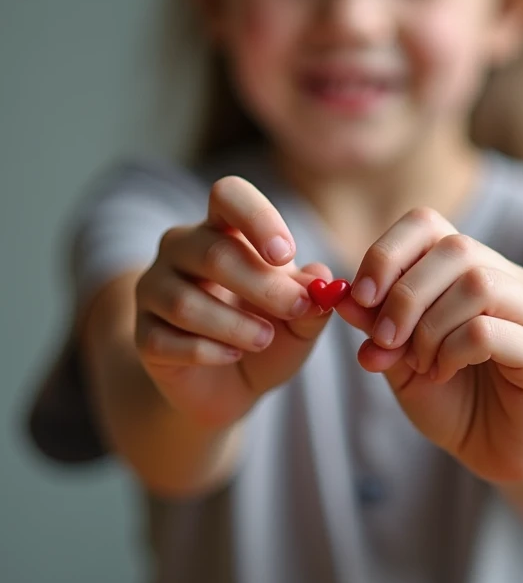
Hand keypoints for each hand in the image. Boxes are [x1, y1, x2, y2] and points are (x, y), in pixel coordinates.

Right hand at [135, 176, 330, 429]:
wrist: (232, 387)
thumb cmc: (268, 334)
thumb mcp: (300, 319)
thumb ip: (311, 297)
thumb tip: (320, 277)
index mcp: (221, 228)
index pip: (228, 195)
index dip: (257, 218)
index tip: (285, 255)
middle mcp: (181, 249)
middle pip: (213, 253)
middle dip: (262, 285)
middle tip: (296, 309)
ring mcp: (154, 290)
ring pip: (185, 301)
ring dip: (234, 325)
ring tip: (264, 339)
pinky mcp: (143, 336)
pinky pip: (166, 340)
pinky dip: (206, 351)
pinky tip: (233, 357)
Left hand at [336, 208, 522, 483]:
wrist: (497, 452)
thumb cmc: (451, 398)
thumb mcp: (399, 359)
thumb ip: (376, 325)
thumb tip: (342, 295)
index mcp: (471, 267)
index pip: (427, 222)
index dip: (387, 252)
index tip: (361, 297)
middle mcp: (509, 278)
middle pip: (455, 248)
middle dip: (405, 294)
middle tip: (385, 339)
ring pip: (477, 284)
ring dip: (430, 326)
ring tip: (419, 362)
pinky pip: (490, 331)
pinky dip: (452, 351)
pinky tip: (442, 372)